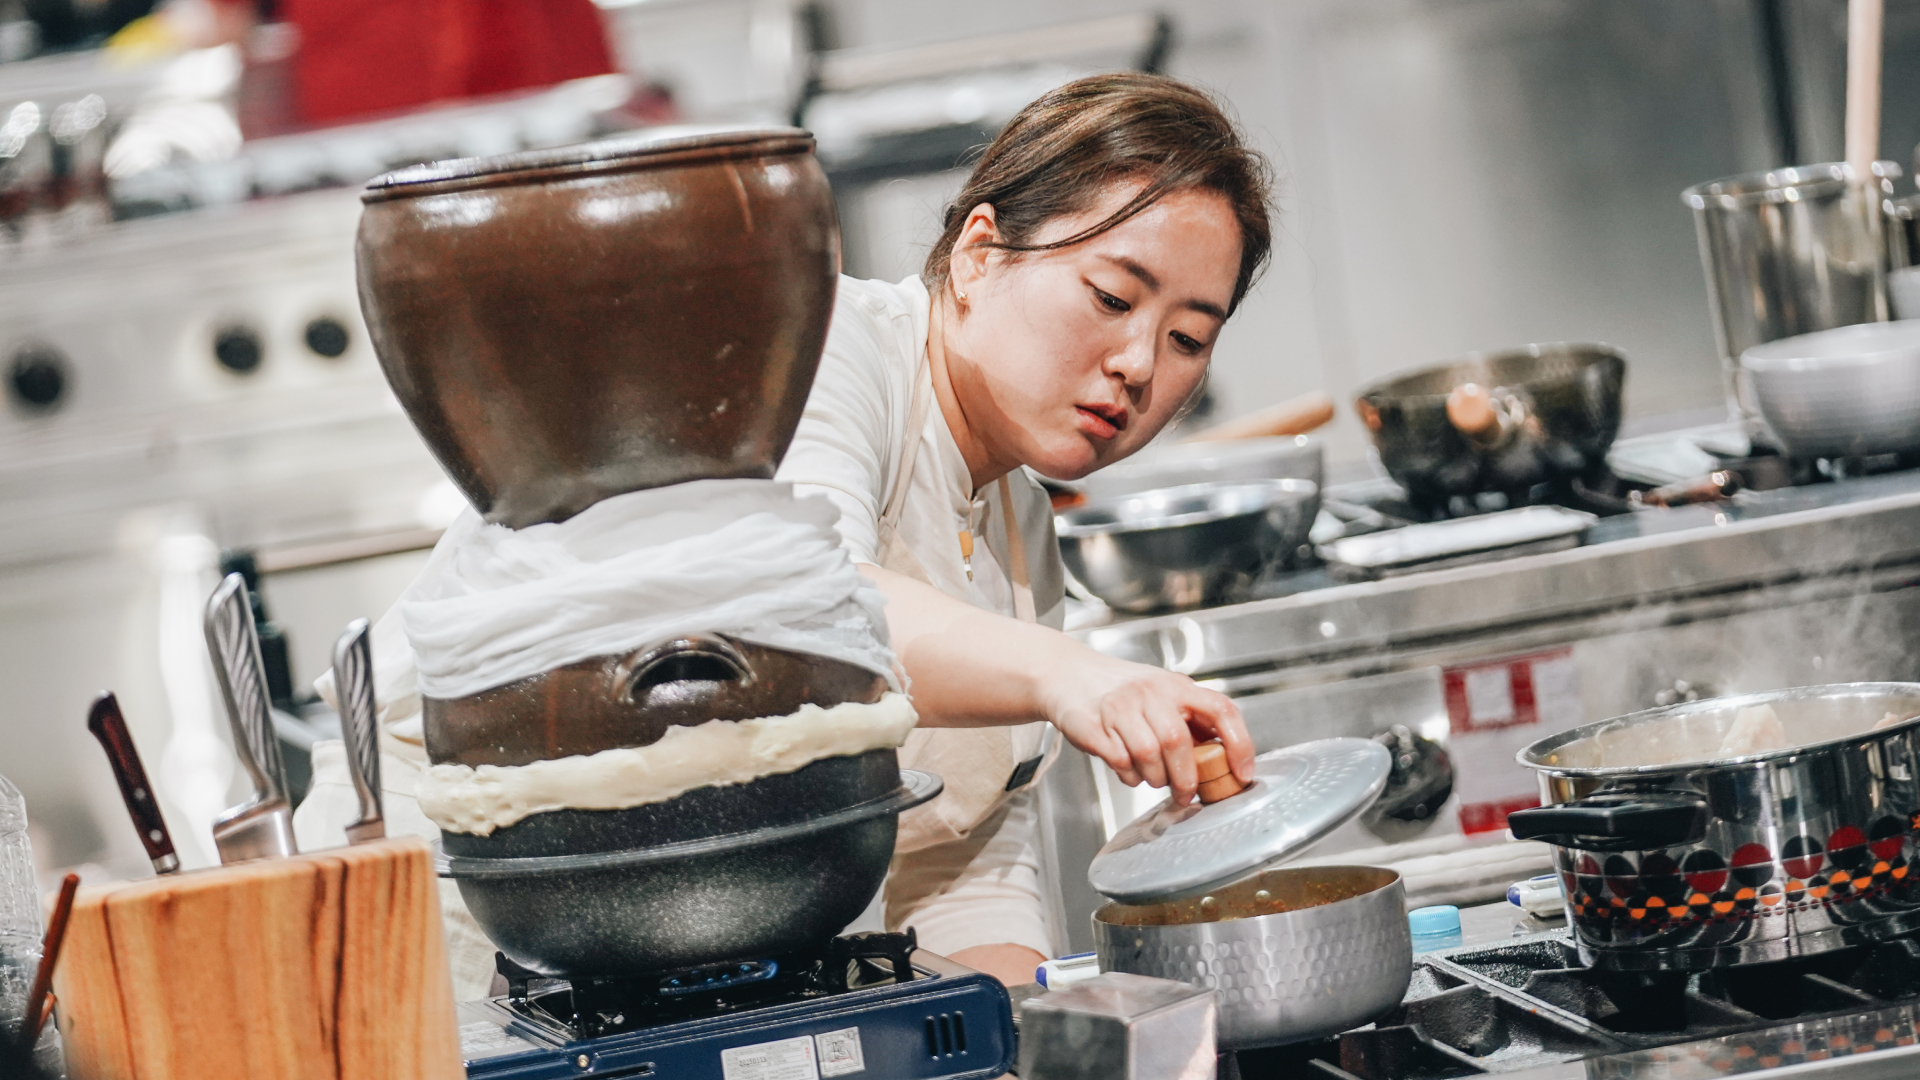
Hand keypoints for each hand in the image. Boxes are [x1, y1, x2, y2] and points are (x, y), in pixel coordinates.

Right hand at [1037, 652, 1253, 804]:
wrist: (1068, 675)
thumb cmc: (1123, 691)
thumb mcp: (1164, 693)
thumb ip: (1191, 720)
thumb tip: (1225, 761)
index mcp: (1177, 685)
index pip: (1221, 710)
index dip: (1239, 744)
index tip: (1241, 773)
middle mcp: (1150, 692)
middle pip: (1179, 742)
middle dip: (1186, 779)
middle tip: (1186, 795)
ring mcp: (1120, 707)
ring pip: (1149, 756)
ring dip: (1155, 779)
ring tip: (1153, 778)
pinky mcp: (1093, 726)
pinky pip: (1121, 762)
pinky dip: (1130, 776)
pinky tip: (1130, 769)